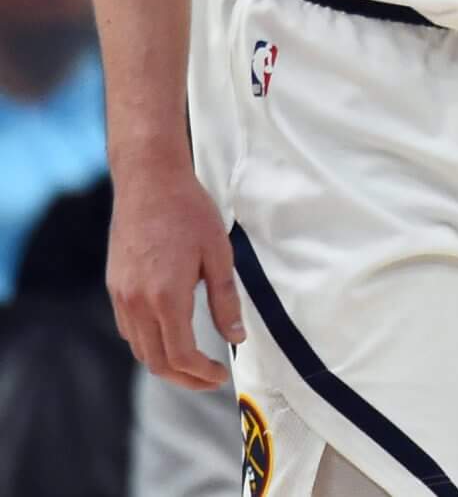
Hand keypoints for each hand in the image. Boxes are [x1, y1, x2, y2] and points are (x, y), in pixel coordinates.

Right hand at [106, 159, 242, 390]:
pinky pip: (129, 329)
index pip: (180, 355)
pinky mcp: (115, 286)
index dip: (201, 374)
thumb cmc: (189, 212)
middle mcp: (137, 302)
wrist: (148, 183)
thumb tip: (236, 338)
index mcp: (166, 297)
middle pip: (156, 360)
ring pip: (139, 348)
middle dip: (184, 378)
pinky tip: (171, 335)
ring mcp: (121, 296)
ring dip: (166, 362)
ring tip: (195, 363)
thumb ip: (226, 300)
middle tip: (210, 379)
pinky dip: (149, 342)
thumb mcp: (219, 254)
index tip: (221, 376)